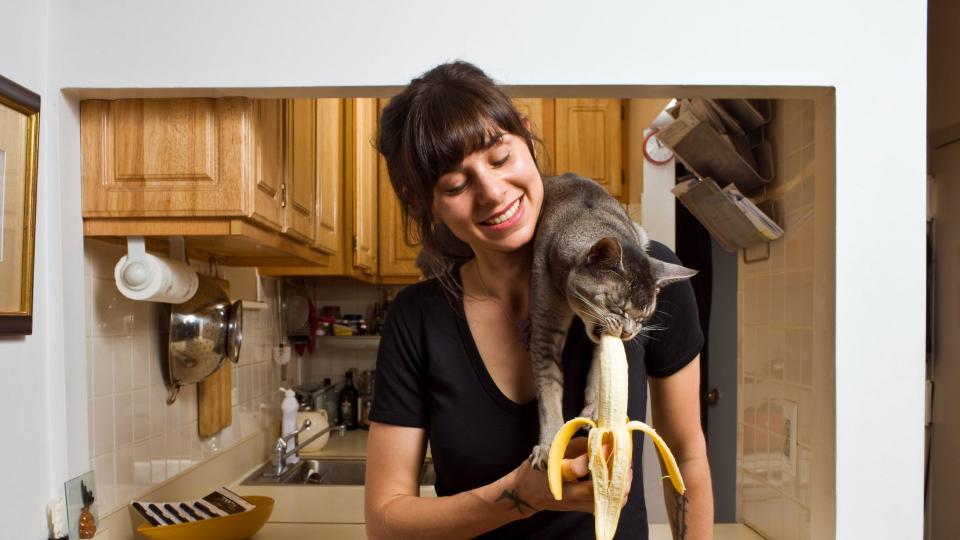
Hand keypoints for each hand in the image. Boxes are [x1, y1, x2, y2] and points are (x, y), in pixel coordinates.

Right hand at [509, 437, 632, 514]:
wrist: (527, 494)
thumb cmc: (538, 469)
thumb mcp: (552, 450)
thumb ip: (577, 445)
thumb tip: (602, 438)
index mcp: (555, 475)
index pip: (579, 467)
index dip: (599, 453)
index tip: (611, 440)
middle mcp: (568, 493)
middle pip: (601, 489)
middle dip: (618, 474)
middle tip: (625, 458)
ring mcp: (577, 504)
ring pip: (608, 500)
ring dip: (620, 484)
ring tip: (624, 467)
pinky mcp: (583, 509)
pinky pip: (608, 504)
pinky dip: (617, 491)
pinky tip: (617, 477)